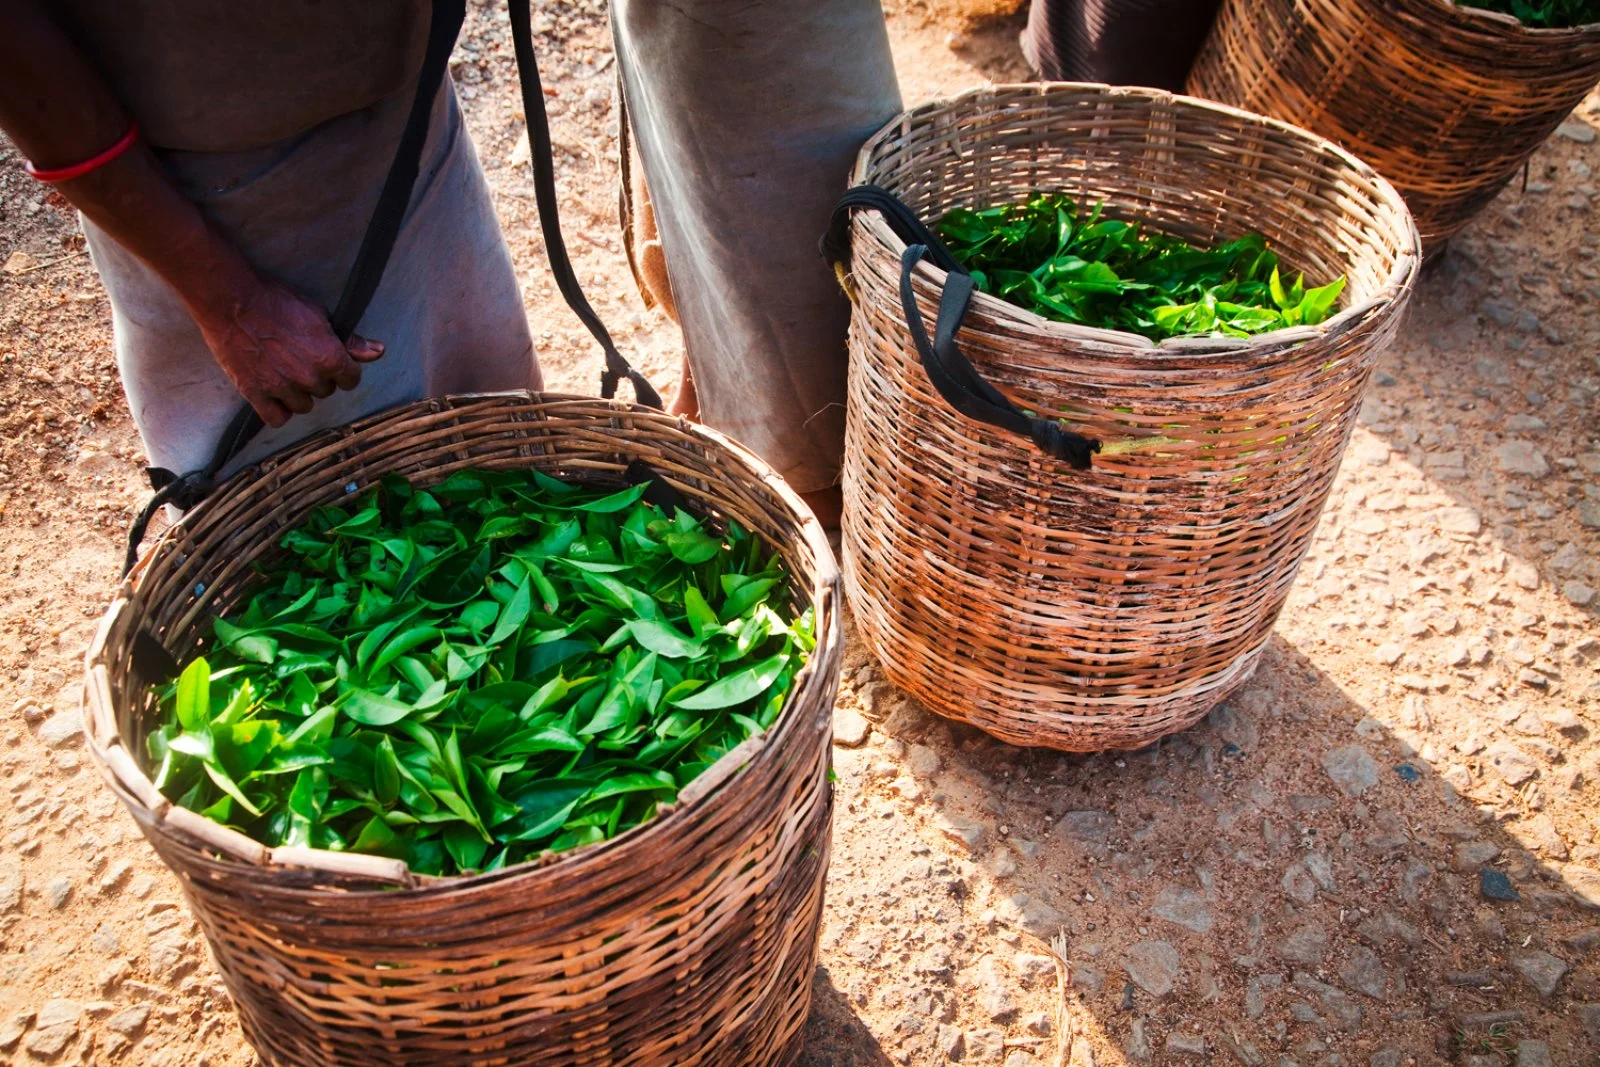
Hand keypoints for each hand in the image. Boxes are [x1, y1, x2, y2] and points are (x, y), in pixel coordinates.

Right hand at [192, 275, 384, 427]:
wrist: (232, 301)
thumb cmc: (277, 301)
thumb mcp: (319, 315)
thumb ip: (350, 341)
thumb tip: (378, 352)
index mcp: (329, 358)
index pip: (351, 380)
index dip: (342, 369)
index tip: (329, 359)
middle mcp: (309, 377)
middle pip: (326, 391)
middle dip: (317, 378)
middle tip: (299, 358)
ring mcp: (281, 388)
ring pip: (303, 406)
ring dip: (297, 394)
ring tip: (284, 372)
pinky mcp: (255, 394)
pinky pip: (276, 418)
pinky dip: (277, 409)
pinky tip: (273, 393)